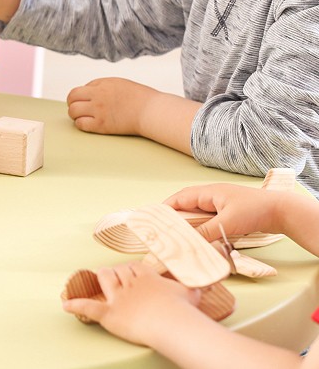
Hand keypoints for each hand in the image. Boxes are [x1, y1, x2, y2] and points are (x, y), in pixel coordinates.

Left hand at [62, 263, 200, 346]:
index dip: (130, 271)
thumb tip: (206, 282)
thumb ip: (193, 285)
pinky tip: (66, 305)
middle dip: (115, 275)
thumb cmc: (182, 308)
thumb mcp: (190, 290)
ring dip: (100, 280)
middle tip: (113, 280)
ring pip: (104, 280)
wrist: (173, 322)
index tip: (131, 275)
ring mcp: (119, 297)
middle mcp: (130, 281)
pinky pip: (90, 308)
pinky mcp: (110, 314)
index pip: (132, 266)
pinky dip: (76, 306)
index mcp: (146, 274)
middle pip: (117, 271)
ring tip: (97, 281)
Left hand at [67, 77, 148, 134]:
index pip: (83, 88)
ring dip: (75, 114)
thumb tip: (90, 92)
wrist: (151, 110)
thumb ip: (104, 86)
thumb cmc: (140, 98)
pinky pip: (81, 124)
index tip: (86, 101)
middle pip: (72, 97)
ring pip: (73, 111)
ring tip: (81, 117)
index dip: (83, 95)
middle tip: (78, 108)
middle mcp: (98, 95)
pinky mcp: (102, 125)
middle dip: (73, 103)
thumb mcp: (120, 84)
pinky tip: (87, 124)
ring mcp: (98, 110)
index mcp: (104, 83)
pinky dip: (80, 124)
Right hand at [164, 183, 284, 241]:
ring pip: (197, 213)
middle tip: (162, 231)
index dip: (166, 208)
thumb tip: (188, 241)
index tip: (153, 219)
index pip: (180, 198)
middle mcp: (212, 196)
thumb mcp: (227, 222)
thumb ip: (206, 232)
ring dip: (188, 224)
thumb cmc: (254, 210)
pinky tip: (199, 238)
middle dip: (174, 217)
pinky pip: (208, 220)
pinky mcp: (228, 214)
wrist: (280, 210)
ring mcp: (220, 205)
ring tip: (177, 236)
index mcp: (208, 192)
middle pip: (187, 205)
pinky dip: (200, 228)